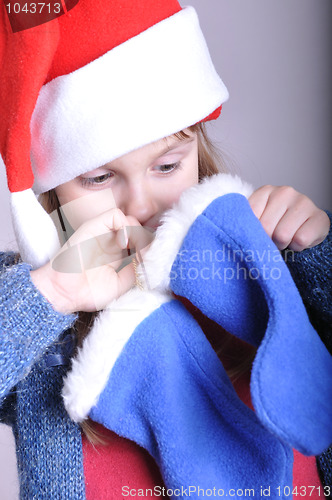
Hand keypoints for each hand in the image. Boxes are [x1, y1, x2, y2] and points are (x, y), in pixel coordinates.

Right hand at [31, 208, 153, 313]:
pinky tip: (123, 244)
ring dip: (140, 236)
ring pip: (132, 220)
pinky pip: (116, 215)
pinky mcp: (94, 226)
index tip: (154, 264)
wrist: (64, 294)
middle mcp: (114, 240)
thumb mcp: (124, 283)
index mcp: (121, 253)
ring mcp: (104, 233)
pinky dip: (125, 226)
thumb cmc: (89, 292)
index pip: (145, 241)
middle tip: (147, 259)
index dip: (153, 249)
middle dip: (149, 243)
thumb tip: (156, 257)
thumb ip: (140, 268)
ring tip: (137, 253)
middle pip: (142, 230)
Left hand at [248, 185, 329, 250]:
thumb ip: (248, 221)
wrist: (305, 228)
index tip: (258, 232)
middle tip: (274, 238)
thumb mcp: (259, 219)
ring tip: (287, 238)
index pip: (250, 216)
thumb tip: (239, 233)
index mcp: (266, 191)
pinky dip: (297, 246)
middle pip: (266, 227)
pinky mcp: (319, 217)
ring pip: (282, 235)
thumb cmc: (278, 224)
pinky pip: (300, 240)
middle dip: (268, 240)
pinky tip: (298, 239)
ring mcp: (304, 202)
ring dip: (283, 244)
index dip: (253, 231)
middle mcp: (285, 192)